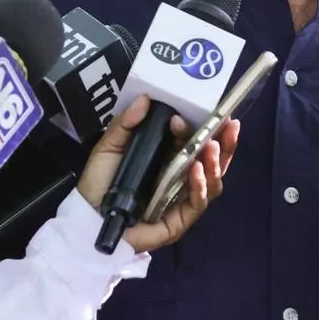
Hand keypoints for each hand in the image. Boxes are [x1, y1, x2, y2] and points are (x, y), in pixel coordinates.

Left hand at [76, 96, 238, 252]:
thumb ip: (125, 124)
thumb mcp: (109, 147)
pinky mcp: (180, 220)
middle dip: (225, 143)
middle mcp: (180, 177)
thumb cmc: (100, 183)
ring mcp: (182, 199)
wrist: (87, 218)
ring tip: (212, 148)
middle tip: (231, 126)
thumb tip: (145, 99)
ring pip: (213, 181)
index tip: (190, 115)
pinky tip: (196, 171)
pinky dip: (200, 186)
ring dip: (215, 164)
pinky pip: (198, 203)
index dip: (199, 127)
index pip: (193, 141)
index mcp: (168, 158)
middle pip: (212, 161)